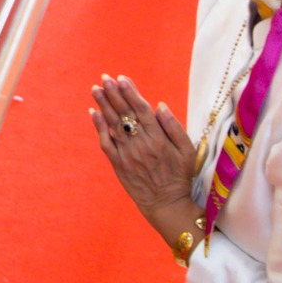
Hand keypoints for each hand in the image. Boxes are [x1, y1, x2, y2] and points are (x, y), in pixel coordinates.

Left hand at [90, 73, 196, 212]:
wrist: (166, 204)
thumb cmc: (180, 176)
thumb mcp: (187, 151)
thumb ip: (174, 127)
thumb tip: (159, 105)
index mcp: (159, 139)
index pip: (141, 110)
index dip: (131, 93)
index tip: (122, 78)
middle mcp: (141, 144)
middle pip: (125, 114)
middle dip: (114, 93)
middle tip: (105, 78)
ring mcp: (127, 154)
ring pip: (113, 125)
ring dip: (103, 105)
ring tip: (95, 89)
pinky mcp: (118, 164)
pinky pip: (106, 143)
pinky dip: (99, 127)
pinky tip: (94, 113)